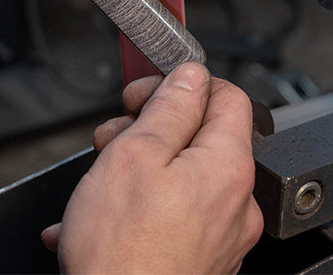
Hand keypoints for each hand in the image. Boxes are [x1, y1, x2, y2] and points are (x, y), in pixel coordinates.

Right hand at [42, 63, 264, 273]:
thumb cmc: (121, 254)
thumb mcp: (133, 156)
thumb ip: (168, 107)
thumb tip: (190, 76)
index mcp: (228, 167)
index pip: (226, 96)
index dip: (181, 84)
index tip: (145, 93)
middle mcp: (236, 203)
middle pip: (199, 139)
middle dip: (149, 132)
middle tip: (111, 143)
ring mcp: (222, 238)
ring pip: (181, 180)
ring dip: (135, 174)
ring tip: (96, 190)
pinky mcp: (202, 263)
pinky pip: (171, 220)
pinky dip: (137, 213)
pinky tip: (98, 223)